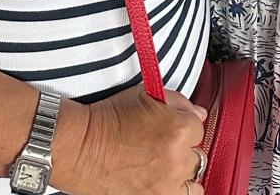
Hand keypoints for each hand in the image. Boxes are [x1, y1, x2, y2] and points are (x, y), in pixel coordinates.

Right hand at [67, 83, 206, 194]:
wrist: (81, 147)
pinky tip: (164, 184)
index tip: (169, 127)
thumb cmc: (108, 119)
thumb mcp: (145, 95)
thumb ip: (178, 102)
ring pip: (193, 183)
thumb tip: (198, 113)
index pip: (198, 128)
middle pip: (196, 156)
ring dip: (182, 175)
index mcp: (178, 129)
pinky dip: (175, 192)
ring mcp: (166, 186)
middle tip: (162, 147)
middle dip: (183, 150)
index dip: (183, 125)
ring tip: (165, 169)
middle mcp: (177, 159)